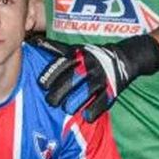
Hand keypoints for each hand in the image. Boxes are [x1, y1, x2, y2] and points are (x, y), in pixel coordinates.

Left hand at [36, 35, 158, 122]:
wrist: (124, 57)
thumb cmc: (90, 56)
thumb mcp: (74, 49)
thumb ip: (55, 48)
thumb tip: (34, 42)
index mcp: (79, 56)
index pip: (62, 64)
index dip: (51, 75)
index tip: (42, 86)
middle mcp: (90, 66)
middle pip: (73, 79)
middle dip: (60, 92)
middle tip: (51, 102)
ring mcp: (102, 78)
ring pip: (87, 91)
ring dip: (76, 102)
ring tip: (67, 109)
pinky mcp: (113, 90)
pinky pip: (103, 102)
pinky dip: (94, 110)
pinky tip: (86, 117)